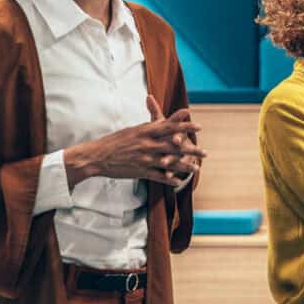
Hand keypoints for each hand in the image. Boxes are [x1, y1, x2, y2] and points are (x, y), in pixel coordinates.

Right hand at [65, 96, 205, 186]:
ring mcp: (144, 159)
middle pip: (174, 146)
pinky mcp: (140, 171)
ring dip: (184, 166)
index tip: (199, 126)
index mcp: (145, 131)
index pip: (169, 127)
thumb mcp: (133, 130)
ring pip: (169, 163)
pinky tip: (179, 182)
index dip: (185, 126)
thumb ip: (149, 126)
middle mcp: (147, 144)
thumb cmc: (115, 141)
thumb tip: (161, 121)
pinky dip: (169, 180)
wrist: (97, 156)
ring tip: (197, 169)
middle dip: (191, 149)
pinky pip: (158, 177)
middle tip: (205, 152)